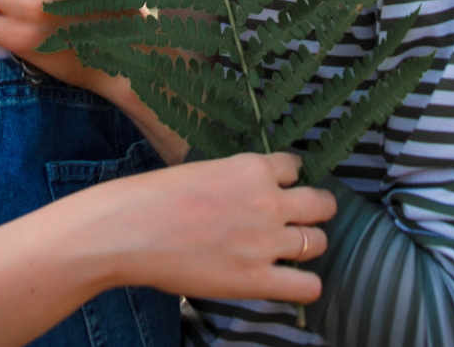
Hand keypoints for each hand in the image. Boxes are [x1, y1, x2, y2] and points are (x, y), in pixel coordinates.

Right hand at [93, 150, 335, 303]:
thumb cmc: (156, 196)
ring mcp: (267, 241)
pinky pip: (308, 286)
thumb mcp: (204, 170)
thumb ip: (235, 180)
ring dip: (310, 246)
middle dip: (316, 210)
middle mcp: (268, 201)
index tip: (283, 187)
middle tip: (304, 218)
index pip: (296, 167)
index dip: (289, 179)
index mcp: (252, 168)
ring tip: (294, 251)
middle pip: (321, 203)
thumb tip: (246, 192)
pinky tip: (291, 281)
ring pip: (319, 242)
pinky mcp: (257, 279)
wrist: (132, 229)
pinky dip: (305, 285)